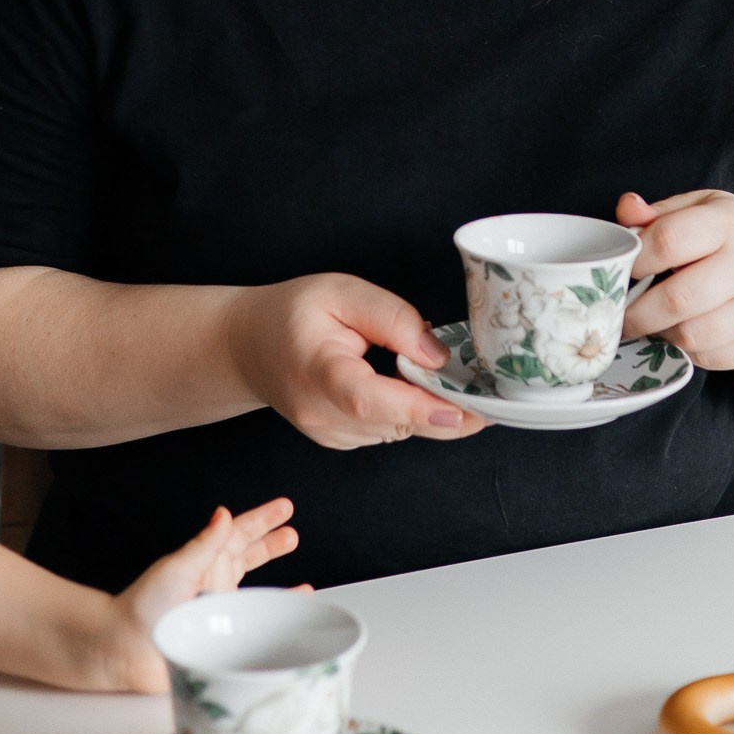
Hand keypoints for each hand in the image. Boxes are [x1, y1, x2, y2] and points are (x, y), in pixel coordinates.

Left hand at [108, 499, 301, 691]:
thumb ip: (204, 543)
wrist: (127, 649)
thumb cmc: (143, 607)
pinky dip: (275, 615)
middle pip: (249, 555)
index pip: (239, 533)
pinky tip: (288, 611)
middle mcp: (214, 582)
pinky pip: (256, 622)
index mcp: (205, 561)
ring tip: (297, 580)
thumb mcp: (177, 568)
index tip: (284, 508)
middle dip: (270, 541)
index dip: (262, 519)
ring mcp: (220, 608)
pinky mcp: (223, 634)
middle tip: (291, 532)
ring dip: (276, 576)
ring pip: (256, 586)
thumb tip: (223, 513)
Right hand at [228, 274, 487, 450]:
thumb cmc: (291, 314)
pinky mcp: (340, 441)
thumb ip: (392, 318)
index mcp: (317, 372)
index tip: (462, 409)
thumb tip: (436, 356)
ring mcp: (329, 435)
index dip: (418, 408)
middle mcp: (321, 414)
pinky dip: (408, 413)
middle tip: (485, 390)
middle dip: (444, 409)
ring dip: (428, 410)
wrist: (248, 346)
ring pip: (397, 431)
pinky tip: (411, 385)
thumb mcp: (342, 292)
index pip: (369, 400)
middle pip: (394, 423)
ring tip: (447, 378)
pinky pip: (388, 432)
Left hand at [618, 189, 733, 369]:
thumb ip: (658, 214)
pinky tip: (681, 333)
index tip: (620, 270)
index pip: (669, 240)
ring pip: (692, 335)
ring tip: (652, 323)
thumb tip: (626, 210)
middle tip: (619, 315)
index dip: (634, 259)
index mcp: (729, 222)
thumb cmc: (730, 235)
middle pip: (678, 298)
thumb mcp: (699, 209)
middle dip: (637, 313)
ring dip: (661, 333)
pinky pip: (709, 357)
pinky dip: (686, 351)